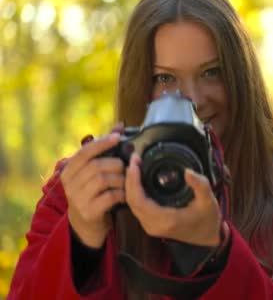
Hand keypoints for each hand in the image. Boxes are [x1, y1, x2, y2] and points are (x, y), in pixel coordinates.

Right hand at [61, 125, 125, 248]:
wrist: (86, 225)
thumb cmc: (93, 193)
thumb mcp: (94, 171)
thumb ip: (104, 149)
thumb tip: (119, 126)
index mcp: (69, 171)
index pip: (85, 152)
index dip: (102, 142)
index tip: (118, 137)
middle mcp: (70, 184)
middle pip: (97, 165)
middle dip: (116, 164)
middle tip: (126, 169)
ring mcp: (77, 199)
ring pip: (104, 180)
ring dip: (121, 179)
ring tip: (126, 183)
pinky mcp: (88, 212)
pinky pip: (110, 196)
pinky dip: (121, 194)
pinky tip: (124, 195)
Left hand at [125, 153, 221, 246]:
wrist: (208, 236)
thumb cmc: (208, 219)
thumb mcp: (208, 200)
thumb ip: (200, 185)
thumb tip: (188, 171)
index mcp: (165, 220)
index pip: (139, 200)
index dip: (133, 181)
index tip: (135, 165)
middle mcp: (154, 225)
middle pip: (131, 201)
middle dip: (130, 179)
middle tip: (134, 160)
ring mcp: (151, 226)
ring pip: (132, 204)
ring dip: (130, 185)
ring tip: (135, 166)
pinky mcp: (151, 224)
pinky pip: (137, 207)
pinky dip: (134, 192)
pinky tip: (138, 180)